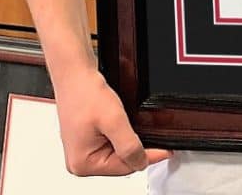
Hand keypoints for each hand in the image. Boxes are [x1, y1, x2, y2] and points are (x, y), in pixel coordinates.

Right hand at [52, 66, 170, 175]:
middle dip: (138, 150)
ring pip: (117, 152)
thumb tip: (141, 162)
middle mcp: (79, 160)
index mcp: (83, 163)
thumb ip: (129, 145)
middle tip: (157, 138)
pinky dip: (122, 135)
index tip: (167, 151)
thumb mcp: (114, 120)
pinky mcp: (86, 137)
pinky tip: (127, 125)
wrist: (75, 72)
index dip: (148, 157)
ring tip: (140, 128)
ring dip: (130, 142)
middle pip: (120, 163)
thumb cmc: (85, 93)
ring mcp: (82, 149)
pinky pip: (111, 142)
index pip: (124, 168)